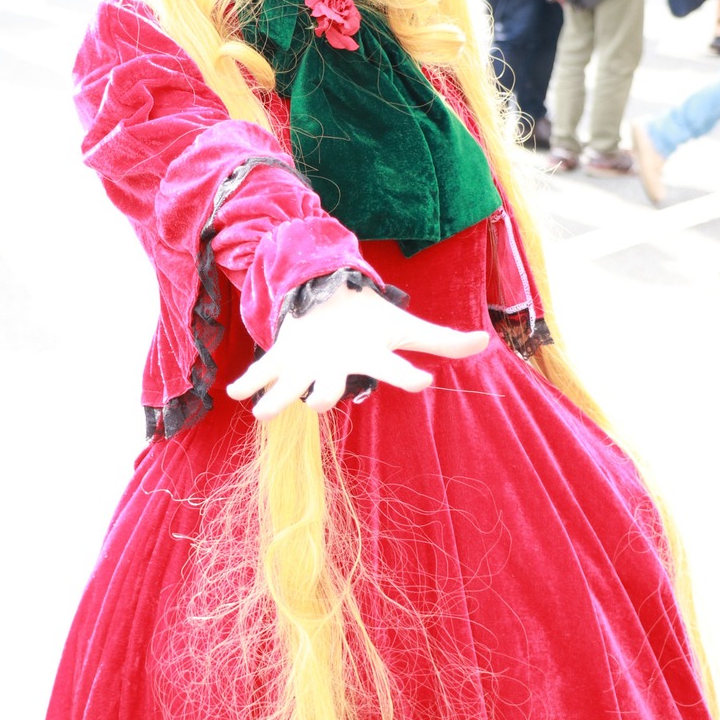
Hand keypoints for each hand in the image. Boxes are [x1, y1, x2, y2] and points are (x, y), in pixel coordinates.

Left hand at [227, 284, 488, 420]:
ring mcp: (306, 366)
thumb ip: (440, 339)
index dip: (407, 377)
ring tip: (263, 413)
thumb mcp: (403, 326)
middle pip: (329, 393)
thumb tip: (485, 342)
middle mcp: (334, 372)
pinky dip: (247, 382)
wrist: (334, 306)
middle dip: (324, 397)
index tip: (425, 380)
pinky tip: (234, 392)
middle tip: (321, 401)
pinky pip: (262, 371)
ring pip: (290, 391)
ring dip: (275, 402)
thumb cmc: (368, 323)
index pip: (391, 372)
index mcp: (367, 362)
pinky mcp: (282, 354)